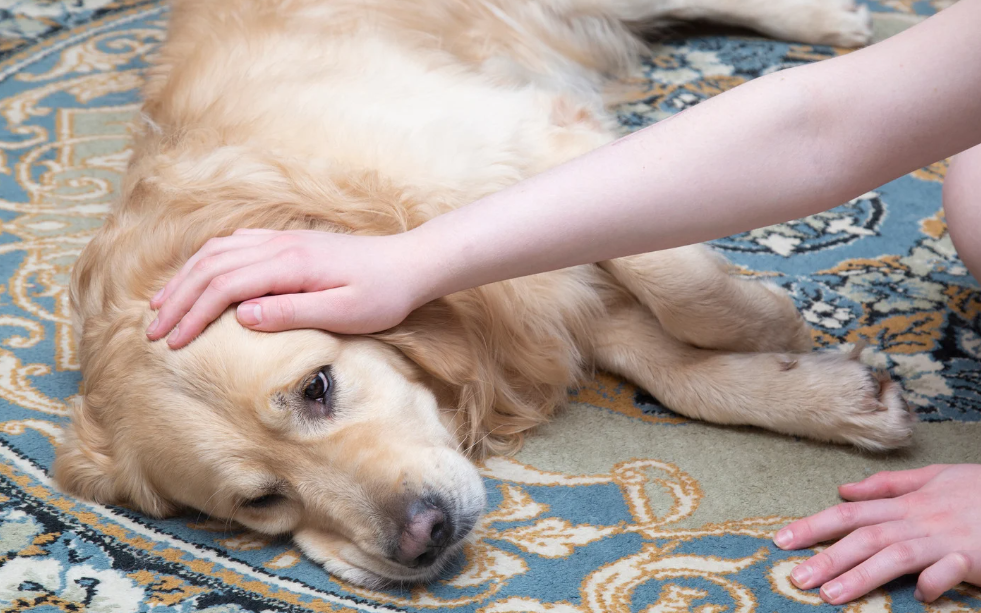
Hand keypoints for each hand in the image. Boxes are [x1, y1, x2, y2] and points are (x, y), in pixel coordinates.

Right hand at [145, 228, 431, 347]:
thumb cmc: (384, 294)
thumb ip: (292, 313)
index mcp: (290, 264)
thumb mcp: (344, 313)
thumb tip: (242, 316)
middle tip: (152, 331)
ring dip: (186, 278)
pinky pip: (235, 244)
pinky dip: (207, 261)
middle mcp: (280, 245)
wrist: (411, 263)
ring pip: (218, 251)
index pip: (225, 286)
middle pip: (211, 266)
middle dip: (178, 299)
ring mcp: (283, 240)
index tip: (172, 343)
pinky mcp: (289, 243)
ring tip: (162, 305)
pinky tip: (199, 276)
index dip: (193, 314)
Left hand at [773, 464, 980, 604]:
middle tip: (796, 579)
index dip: (814, 526)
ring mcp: (944, 539)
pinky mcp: (972, 557)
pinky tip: (921, 596)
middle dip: (827, 557)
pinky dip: (936, 582)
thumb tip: (844, 489)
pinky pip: (950, 571)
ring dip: (862, 575)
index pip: (850, 514)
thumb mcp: (934, 477)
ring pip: (895, 555)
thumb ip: (888, 485)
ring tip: (830, 595)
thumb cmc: (980, 491)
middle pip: (864, 537)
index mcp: (906, 503)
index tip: (781, 541)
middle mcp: (918, 519)